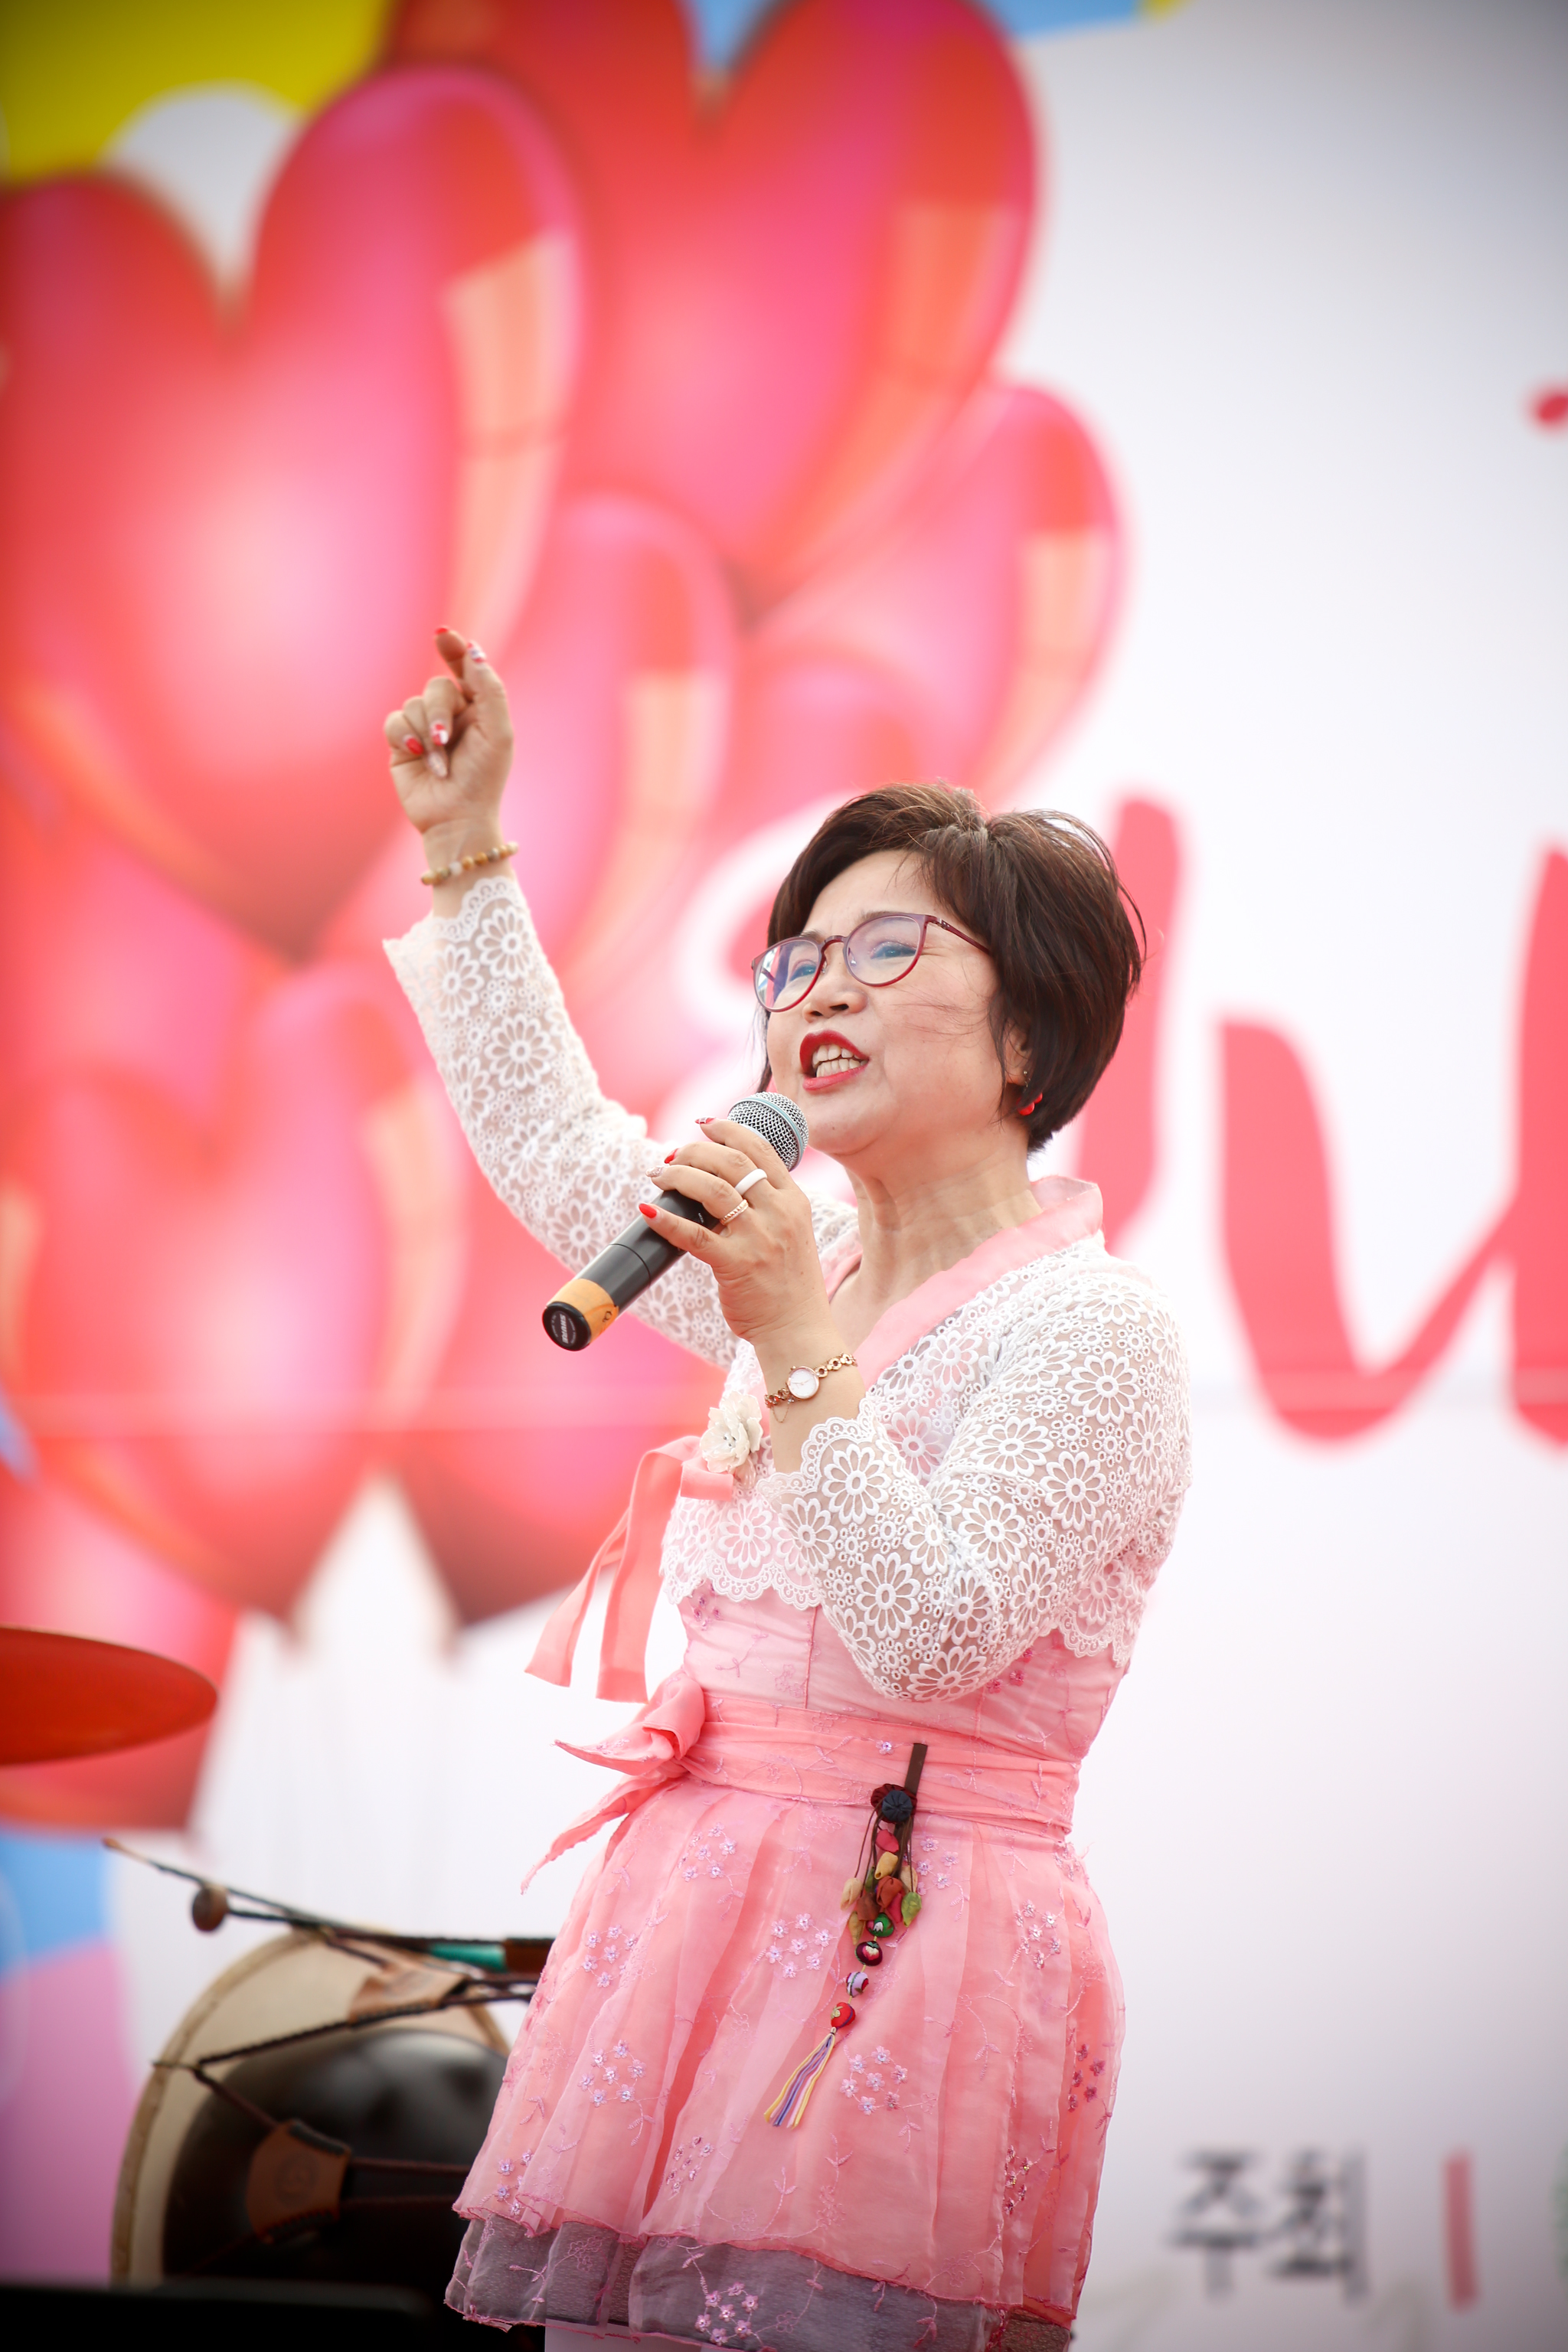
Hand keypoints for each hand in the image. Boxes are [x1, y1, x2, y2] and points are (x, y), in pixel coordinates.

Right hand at [383, 629, 513, 875]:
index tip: (442, 636)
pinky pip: (393, 720)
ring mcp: (424, 727)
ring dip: (426, 734)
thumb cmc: (483, 778)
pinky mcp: (401, 742)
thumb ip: (490, 689)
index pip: (464, 669)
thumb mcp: (498, 733)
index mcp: (478, 708)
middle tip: (445, 739)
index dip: (454, 650)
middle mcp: (451, 714)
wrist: (456, 817)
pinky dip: (404, 736)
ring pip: (413, 703)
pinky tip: (415, 754)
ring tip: (439, 764)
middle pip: (436, 687)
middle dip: (439, 711)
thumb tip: (474, 651)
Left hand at [642, 1122, 863, 1466]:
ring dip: (678, 1176)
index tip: (704, 1123)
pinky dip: (667, 1220)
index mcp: (793, 1200)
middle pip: (731, 1162)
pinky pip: (694, 1235)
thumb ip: (768, 1205)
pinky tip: (649, 1211)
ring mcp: (759, 1238)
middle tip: (672, 1155)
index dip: (728, 1129)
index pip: (761, 1149)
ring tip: (658, 1175)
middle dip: (695, 1151)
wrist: (798, 1330)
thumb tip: (723, 1182)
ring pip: (712, 1189)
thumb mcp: (791, 1233)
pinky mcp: (736, 1265)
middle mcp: (779, 1213)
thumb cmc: (788, 1284)